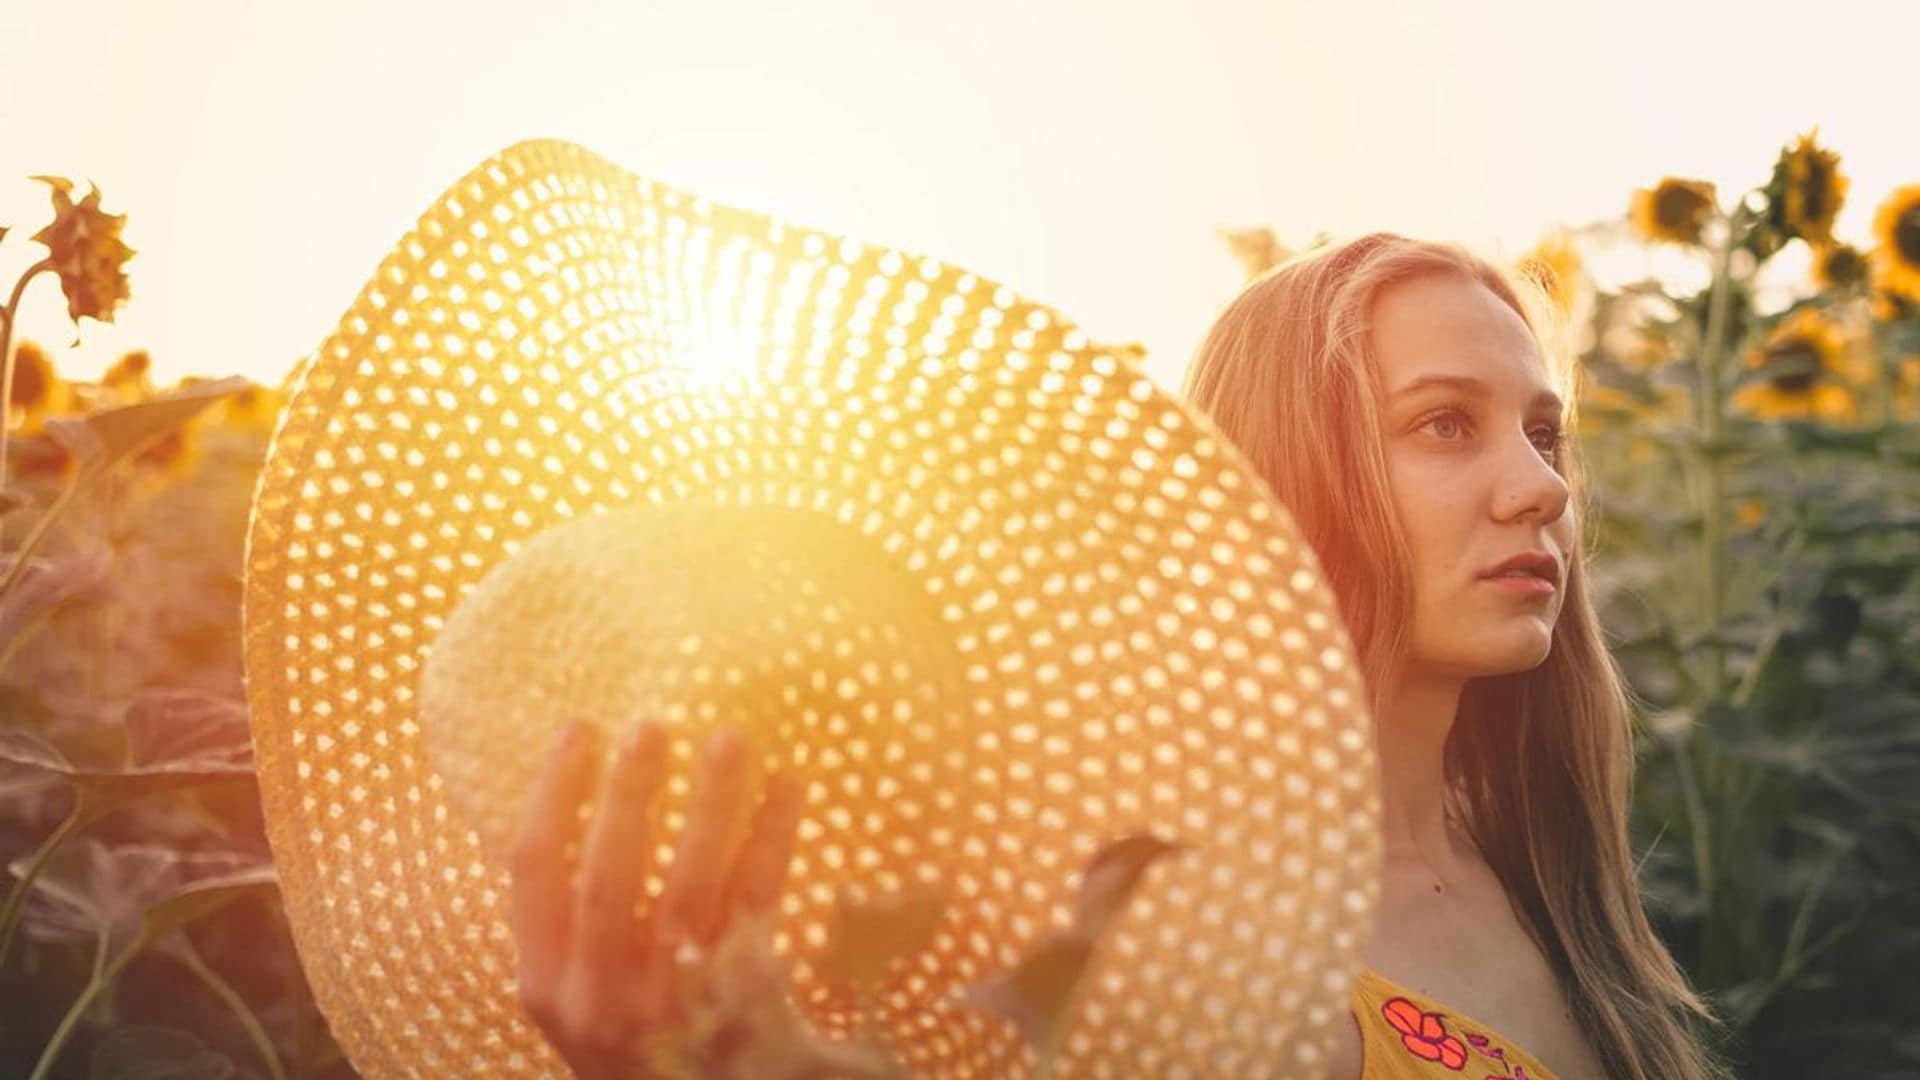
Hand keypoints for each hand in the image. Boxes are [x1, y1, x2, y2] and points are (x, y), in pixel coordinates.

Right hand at [511, 719, 804, 1079]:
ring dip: (712, 805)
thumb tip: (583, 793)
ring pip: (691, 887)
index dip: (551, 792)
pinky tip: (787, 784)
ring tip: (729, 739)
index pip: (532, 872)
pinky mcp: (741, 1001)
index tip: (577, 728)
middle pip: (609, 876)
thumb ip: (570, 921)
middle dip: (629, 793)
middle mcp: (599, 997)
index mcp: (545, 984)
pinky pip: (757, 905)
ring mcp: (672, 1005)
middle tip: (652, 724)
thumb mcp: (577, 994)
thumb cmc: (635, 1038)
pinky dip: (772, 838)